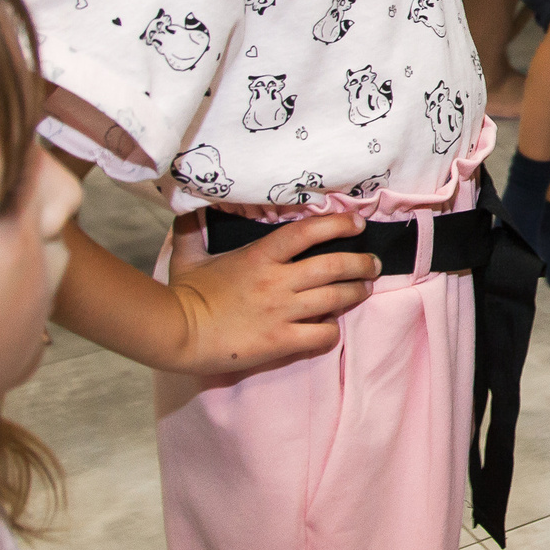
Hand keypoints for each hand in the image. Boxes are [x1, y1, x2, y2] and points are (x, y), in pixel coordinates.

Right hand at [165, 209, 377, 372]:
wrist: (176, 334)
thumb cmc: (184, 294)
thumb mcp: (188, 255)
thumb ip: (194, 229)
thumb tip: (190, 207)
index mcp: (259, 256)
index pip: (306, 232)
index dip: (337, 224)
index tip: (356, 223)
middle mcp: (277, 282)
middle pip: (333, 266)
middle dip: (361, 263)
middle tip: (372, 263)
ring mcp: (281, 312)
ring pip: (335, 299)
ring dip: (355, 293)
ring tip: (363, 290)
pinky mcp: (281, 341)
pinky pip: (321, 335)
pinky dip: (331, 330)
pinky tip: (330, 327)